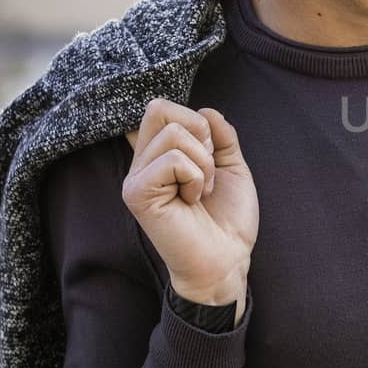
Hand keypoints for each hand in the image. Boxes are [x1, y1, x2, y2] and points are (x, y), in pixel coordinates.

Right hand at [122, 99, 257, 315]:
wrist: (228, 259)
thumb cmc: (228, 218)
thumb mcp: (231, 166)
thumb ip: (220, 135)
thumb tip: (206, 110)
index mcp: (159, 154)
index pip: (160, 108)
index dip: (193, 120)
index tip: (209, 153)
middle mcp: (142, 162)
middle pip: (158, 108)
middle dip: (198, 131)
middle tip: (206, 167)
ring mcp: (135, 178)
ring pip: (173, 134)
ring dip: (203, 162)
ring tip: (201, 189)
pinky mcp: (137, 194)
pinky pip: (173, 159)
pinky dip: (196, 176)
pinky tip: (192, 199)